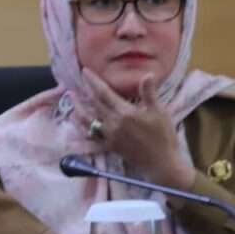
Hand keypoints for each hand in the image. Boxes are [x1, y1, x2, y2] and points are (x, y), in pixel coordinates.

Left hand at [71, 68, 194, 189]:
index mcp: (125, 112)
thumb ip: (149, 93)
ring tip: (71, 96)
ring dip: (78, 106)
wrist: (161, 162)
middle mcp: (113, 123)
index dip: (94, 81)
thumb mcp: (159, 111)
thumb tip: (147, 74)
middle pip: (95, 103)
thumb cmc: (163, 136)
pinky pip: (90, 134)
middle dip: (86, 90)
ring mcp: (108, 135)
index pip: (104, 93)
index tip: (85, 71)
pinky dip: (81, 125)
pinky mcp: (108, 145)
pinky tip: (75, 119)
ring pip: (88, 118)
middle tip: (79, 79)